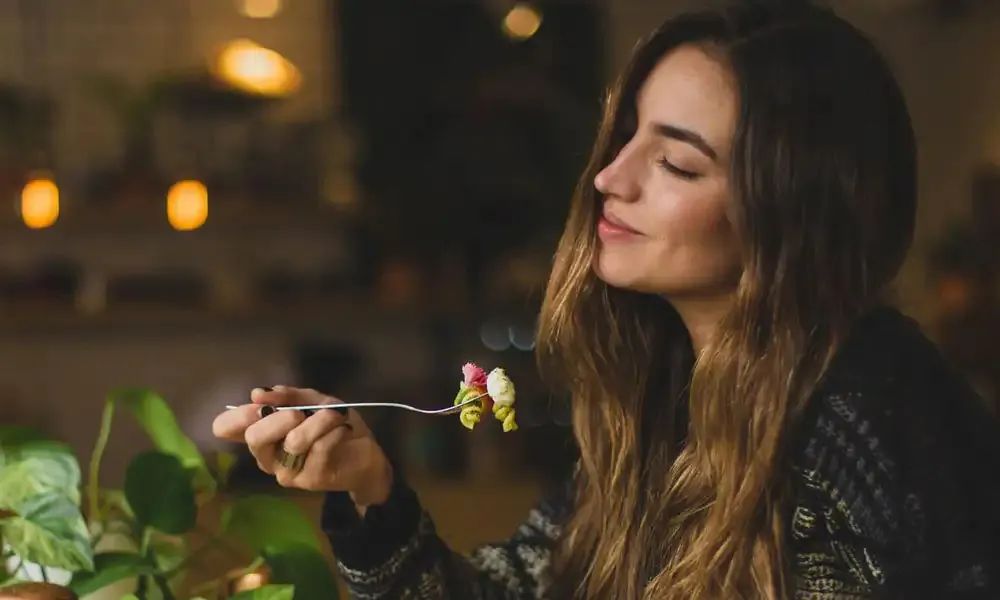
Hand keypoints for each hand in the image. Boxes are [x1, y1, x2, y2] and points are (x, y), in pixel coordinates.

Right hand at [212, 386, 393, 509]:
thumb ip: (288, 396)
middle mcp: (267, 456)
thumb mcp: (313, 402)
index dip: (236, 415)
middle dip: (280, 417)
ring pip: (294, 441)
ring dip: (319, 421)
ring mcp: (287, 471)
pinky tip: (342, 431)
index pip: (226, 428)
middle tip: (300, 413)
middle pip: (255, 437)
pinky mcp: (310, 479)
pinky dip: (334, 432)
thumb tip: (257, 393)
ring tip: (334, 417)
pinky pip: (320, 448)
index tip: (259, 404)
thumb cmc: (333, 426)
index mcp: (262, 434)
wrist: (366, 453)